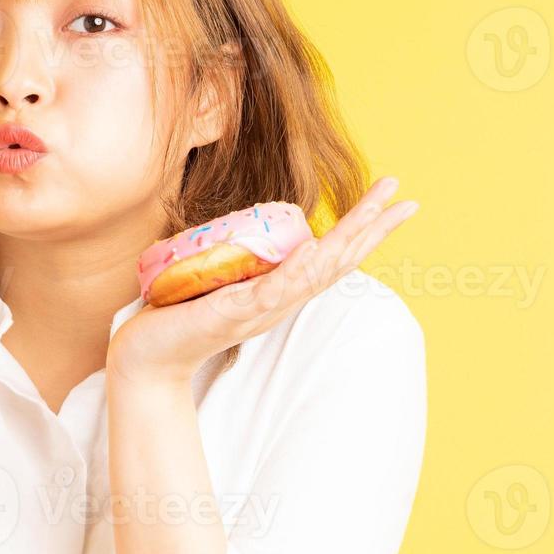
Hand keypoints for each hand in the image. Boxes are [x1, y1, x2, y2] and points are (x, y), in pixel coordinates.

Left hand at [106, 176, 418, 384]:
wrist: (147, 355)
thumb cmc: (179, 314)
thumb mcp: (221, 278)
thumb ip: (242, 258)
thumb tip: (253, 228)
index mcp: (280, 290)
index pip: (332, 256)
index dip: (364, 230)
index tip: (394, 200)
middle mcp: (280, 300)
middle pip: (338, 261)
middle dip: (373, 228)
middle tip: (406, 198)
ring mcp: (262, 307)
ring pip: (316, 272)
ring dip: (349, 242)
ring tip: (376, 214)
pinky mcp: (236, 312)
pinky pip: (274, 289)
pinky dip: (298, 271)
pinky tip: (318, 249)